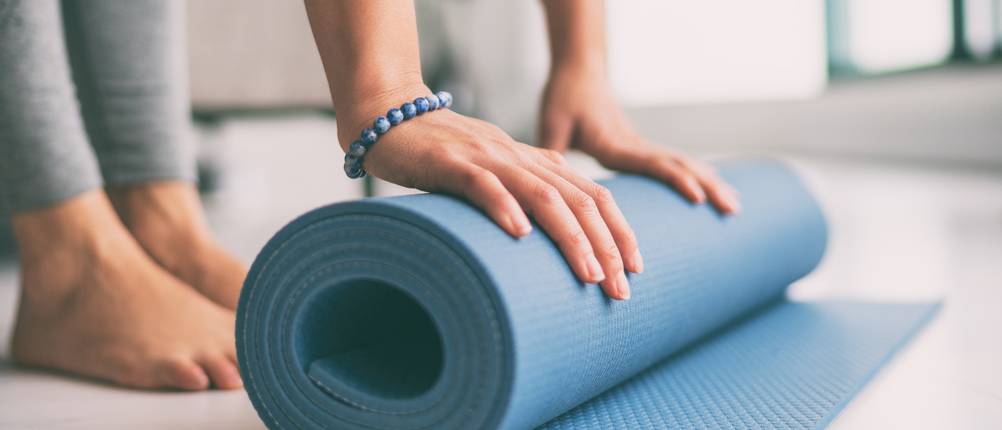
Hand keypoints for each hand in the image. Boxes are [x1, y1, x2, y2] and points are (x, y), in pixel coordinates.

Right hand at [339, 88, 640, 299]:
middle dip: (607, 246)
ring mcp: (487, 159)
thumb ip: (522, 193)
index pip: (592, 195)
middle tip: (620, 289)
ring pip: (543, 195)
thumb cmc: (441, 154)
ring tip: (589, 273)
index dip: (619, 230)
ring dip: (571, 236)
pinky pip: (483, 185)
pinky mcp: (451, 163)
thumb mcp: (493, 173)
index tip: (635, 269)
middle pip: (579, 200)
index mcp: (534, 163)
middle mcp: (519, 159)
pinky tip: (520, 234)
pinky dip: (504, 207)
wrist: (389, 117)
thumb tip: (545, 235)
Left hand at [538, 65, 740, 213]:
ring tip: (734, 207)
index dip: (675, 179)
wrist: (579, 72)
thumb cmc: (564, 97)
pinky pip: (674, 163)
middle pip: (678, 165)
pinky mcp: (641, 148)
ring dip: (710, 183)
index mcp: (615, 142)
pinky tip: (713, 190)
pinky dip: (698, 176)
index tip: (697, 197)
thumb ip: (551, 148)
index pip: (651, 162)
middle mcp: (634, 144)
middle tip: (732, 210)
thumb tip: (546, 183)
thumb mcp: (552, 122)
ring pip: (682, 164)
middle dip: (706, 187)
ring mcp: (641, 146)